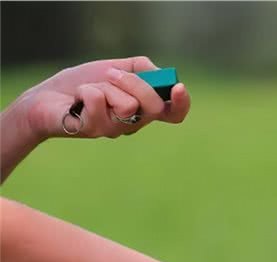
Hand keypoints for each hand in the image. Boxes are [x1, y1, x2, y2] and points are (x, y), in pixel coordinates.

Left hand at [19, 56, 189, 138]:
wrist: (47, 96)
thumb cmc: (84, 83)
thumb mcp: (117, 67)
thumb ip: (142, 68)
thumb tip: (158, 74)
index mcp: (143, 109)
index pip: (173, 114)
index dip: (181, 104)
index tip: (178, 87)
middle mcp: (132, 123)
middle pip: (154, 107)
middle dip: (135, 83)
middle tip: (112, 74)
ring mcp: (114, 129)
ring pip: (128, 104)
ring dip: (106, 85)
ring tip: (90, 88)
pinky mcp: (93, 130)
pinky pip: (99, 101)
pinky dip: (86, 89)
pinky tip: (76, 97)